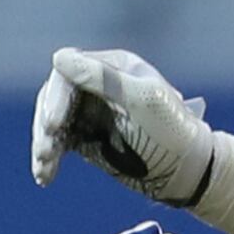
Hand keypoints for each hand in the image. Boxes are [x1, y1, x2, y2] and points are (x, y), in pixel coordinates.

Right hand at [27, 48, 233, 233]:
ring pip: (53, 121)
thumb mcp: (142, 100)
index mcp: (114, 69)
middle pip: (55, 97)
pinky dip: (50, 158)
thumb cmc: (173, 132)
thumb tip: (59, 58)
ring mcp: (92, 114)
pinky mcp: (88, 139)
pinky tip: (45, 176)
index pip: (70, 73)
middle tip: (47, 152)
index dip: (57, 96)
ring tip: (45, 168)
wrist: (188, 172)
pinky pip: (60, 143)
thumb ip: (102, 78)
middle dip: (47, 124)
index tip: (55, 124)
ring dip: (45, 143)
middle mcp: (100, 87)